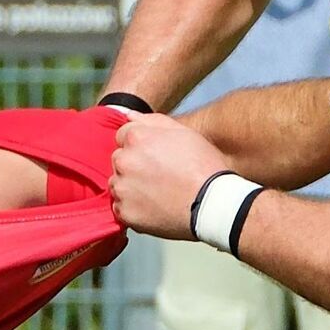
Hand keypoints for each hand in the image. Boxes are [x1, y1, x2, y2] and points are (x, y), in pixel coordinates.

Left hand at [112, 114, 226, 238]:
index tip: (156, 156)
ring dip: (130, 187)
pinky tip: (153, 208)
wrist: (212, 204)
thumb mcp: (184, 133)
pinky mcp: (125, 213)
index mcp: (136, 137)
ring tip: (157, 193)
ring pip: (117, 184)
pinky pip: (120, 208)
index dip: (140, 145)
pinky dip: (132, 209)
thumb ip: (153, 121)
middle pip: (119, 160)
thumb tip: (129, 116)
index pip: (123, 136)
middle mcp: (124, 161)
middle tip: (158, 176)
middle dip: (133, 165)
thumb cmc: (203, 166)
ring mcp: (122, 188)